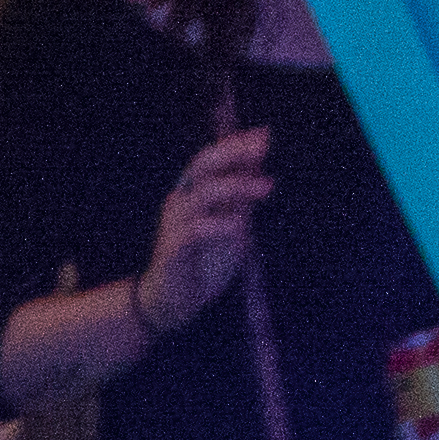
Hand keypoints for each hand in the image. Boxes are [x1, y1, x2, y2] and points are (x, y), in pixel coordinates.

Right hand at [138, 125, 271, 337]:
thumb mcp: (232, 227)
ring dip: (237, 187)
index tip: (264, 135)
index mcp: (192, 193)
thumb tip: (260, 166)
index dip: (235, 145)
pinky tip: (241, 227)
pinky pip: (196, 230)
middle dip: (233, 153)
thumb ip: (242, 200)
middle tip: (262, 149)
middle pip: (202, 166)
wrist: (176, 304)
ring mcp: (173, 224)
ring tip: (267, 188)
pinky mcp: (172, 249)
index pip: (210, 159)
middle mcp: (180, 201)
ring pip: (203, 194)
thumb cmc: (203, 263)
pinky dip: (221, 225)